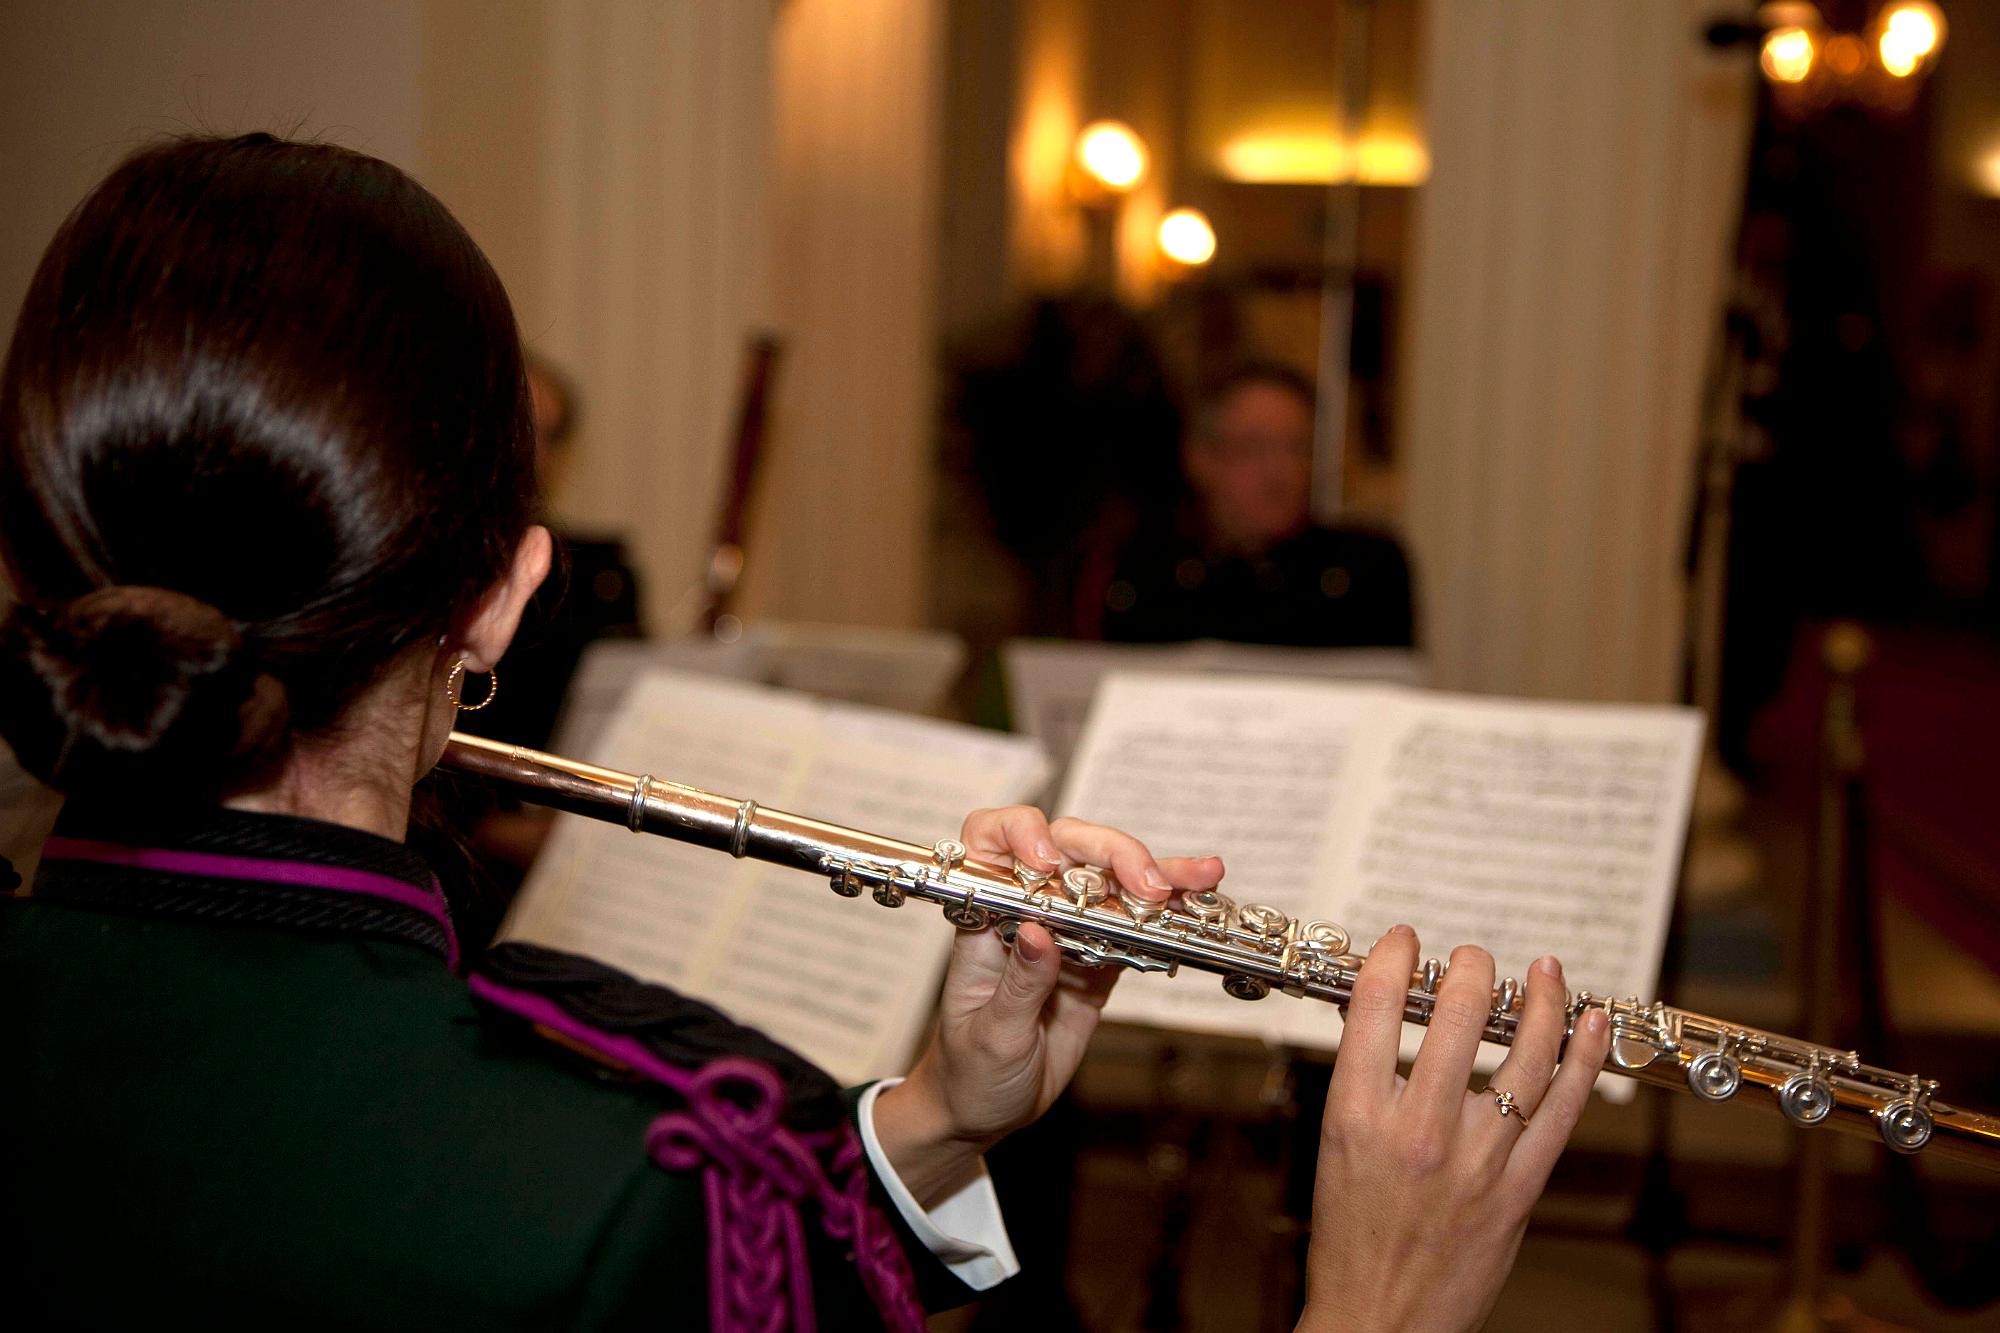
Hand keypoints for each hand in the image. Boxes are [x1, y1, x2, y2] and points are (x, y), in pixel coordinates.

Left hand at [871, 806, 1222, 1203]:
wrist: (985, 1111)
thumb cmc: (969, 1071)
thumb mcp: (991, 1036)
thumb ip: (1019, 984)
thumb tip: (1039, 931)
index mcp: (984, 918)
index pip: (991, 843)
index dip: (1020, 834)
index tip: (1048, 861)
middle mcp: (1028, 912)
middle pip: (1068, 850)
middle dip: (1112, 854)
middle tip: (1149, 886)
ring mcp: (1069, 932)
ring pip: (1112, 882)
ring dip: (1157, 873)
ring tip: (1199, 878)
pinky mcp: (1101, 959)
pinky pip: (1138, 927)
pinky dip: (1170, 916)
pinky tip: (1199, 905)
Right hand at [1297, 927, 1610, 1332]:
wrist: (1379, 1322)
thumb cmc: (1350, 1239)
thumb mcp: (1335, 1146)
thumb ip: (1363, 1083)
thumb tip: (1384, 1019)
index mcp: (1357, 1114)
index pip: (1377, 1005)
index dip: (1395, 956)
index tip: (1405, 941)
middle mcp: (1418, 1130)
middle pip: (1456, 1015)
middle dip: (1470, 968)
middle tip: (1473, 958)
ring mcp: (1475, 1159)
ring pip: (1522, 1054)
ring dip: (1538, 999)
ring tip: (1542, 969)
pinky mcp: (1518, 1190)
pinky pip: (1560, 1110)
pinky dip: (1579, 1058)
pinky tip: (1586, 1021)